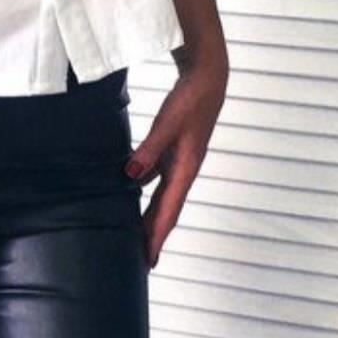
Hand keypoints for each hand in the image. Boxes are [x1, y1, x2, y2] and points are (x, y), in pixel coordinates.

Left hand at [123, 51, 228, 269]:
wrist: (208, 77)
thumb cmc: (192, 99)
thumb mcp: (169, 123)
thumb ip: (149, 149)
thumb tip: (130, 174)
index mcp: (186, 168)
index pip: (169, 210)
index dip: (157, 236)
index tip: (149, 260)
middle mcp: (183, 169)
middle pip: (166, 209)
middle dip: (154, 234)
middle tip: (142, 261)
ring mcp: (179, 160)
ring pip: (161, 195)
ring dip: (149, 215)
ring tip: (134, 234)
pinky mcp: (173, 149)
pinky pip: (155, 176)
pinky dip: (143, 189)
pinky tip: (129, 190)